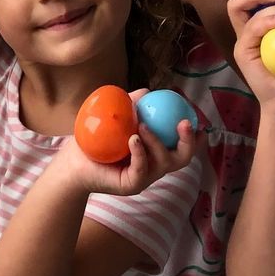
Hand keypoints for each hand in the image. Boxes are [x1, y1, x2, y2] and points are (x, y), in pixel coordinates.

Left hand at [63, 89, 202, 195]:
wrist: (73, 162)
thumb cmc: (94, 141)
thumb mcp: (115, 119)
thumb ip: (131, 106)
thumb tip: (148, 91)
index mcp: (155, 153)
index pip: (182, 148)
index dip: (195, 138)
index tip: (201, 124)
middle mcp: (154, 167)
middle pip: (182, 159)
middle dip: (188, 142)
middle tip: (185, 123)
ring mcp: (144, 178)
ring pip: (164, 163)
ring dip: (157, 142)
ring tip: (142, 126)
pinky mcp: (131, 185)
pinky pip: (141, 169)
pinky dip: (140, 152)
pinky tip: (134, 139)